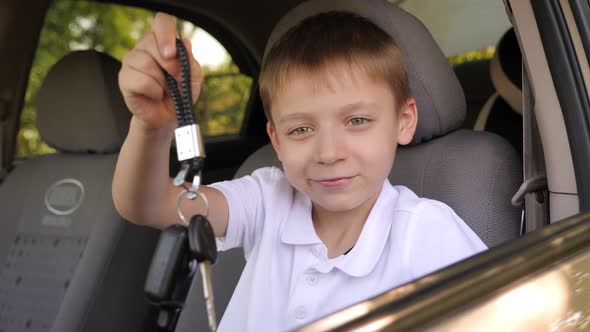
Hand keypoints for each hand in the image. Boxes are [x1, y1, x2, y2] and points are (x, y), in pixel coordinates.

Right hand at [119, 12, 202, 130]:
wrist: (168, 117)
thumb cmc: (180, 95)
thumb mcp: (193, 78)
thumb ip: (190, 61)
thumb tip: (185, 43)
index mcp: (162, 42)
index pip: (161, 22)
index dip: (166, 33)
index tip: (172, 53)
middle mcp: (144, 48)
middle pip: (150, 41)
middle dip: (169, 64)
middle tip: (176, 80)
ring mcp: (131, 62)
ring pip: (145, 62)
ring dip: (162, 81)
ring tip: (164, 90)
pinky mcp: (124, 78)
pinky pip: (140, 80)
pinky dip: (153, 91)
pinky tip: (155, 95)